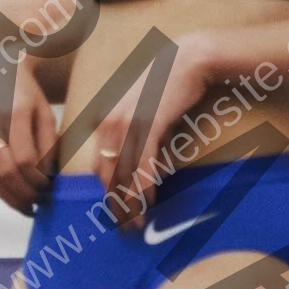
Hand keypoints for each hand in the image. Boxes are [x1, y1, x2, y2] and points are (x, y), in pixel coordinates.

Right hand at [0, 51, 56, 216]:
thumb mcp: (43, 111)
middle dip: (24, 193)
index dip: (38, 180)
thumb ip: (47, 143)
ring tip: (24, 207)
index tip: (48, 188)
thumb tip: (48, 178)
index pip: (25, 160)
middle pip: (6, 171)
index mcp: (13, 113)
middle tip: (38, 203)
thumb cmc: (25, 93)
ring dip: (6, 197)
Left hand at [91, 30, 216, 229]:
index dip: (107, 193)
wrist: (189, 61)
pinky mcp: (146, 125)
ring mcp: (126, 124)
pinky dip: (144, 188)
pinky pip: (142, 165)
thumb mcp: (146, 114)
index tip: (116, 213)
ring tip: (137, 224)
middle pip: (107, 174)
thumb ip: (139, 140)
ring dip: (130, 203)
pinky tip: (149, 203)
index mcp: (105, 121)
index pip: (100, 166)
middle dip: (115, 205)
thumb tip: (147, 171)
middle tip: (125, 228)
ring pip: (123, 174)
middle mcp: (109, 123)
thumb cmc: (170, 87)